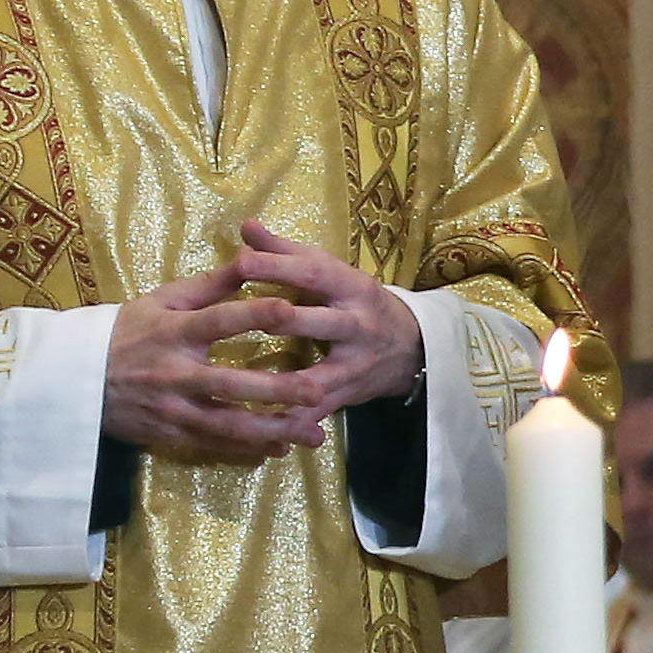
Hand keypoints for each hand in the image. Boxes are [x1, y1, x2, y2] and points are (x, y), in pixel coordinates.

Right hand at [103, 260, 327, 461]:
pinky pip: (214, 446)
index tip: (290, 309)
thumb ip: (209, 286)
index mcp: (175, 333)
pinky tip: (280, 448)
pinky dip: (248, 450)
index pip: (218, 321)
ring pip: (228, 425)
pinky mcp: (170, 435)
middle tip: (317, 390)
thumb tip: (251, 257)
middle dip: (277, 390)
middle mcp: (176, 374)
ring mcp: (173, 409)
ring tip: (312, 433)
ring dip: (272, 431)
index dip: (254, 314)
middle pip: (231, 384)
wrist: (74, 381)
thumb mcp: (160, 301)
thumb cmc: (124, 333)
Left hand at [233, 219, 425, 419]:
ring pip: (320, 374)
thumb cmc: (355, 301)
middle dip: (286, 320)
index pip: (315, 274)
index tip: (241, 261)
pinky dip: (294, 420)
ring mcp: (355, 364)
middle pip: (321, 322)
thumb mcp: (330, 272)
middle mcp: (358, 325)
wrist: (411, 346)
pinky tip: (264, 427)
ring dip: (289, 381)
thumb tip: (246, 226)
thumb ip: (286, 252)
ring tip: (251, 384)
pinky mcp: (349, 394)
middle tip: (245, 315)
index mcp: (352, 288)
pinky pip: (318, 409)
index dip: (279, 268)